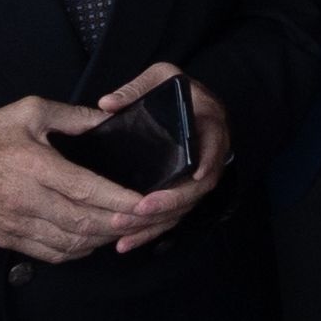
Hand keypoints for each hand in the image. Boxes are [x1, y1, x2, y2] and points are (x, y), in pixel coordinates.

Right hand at [0, 93, 171, 263]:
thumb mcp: (29, 111)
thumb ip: (72, 116)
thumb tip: (107, 119)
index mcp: (35, 166)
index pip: (87, 189)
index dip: (120, 200)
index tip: (146, 203)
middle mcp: (27, 199)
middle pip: (84, 221)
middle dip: (119, 223)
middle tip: (144, 219)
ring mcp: (18, 224)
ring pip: (71, 242)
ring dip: (102, 239)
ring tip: (124, 229)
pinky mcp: (9, 239)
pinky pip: (51, 254)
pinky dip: (78, 251)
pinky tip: (92, 241)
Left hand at [93, 62, 231, 253]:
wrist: (198, 104)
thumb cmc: (182, 90)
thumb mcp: (165, 77)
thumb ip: (138, 88)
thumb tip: (106, 104)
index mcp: (209, 125)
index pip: (215, 148)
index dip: (207, 163)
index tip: (192, 176)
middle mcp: (209, 157)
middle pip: (195, 190)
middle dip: (168, 203)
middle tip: (138, 211)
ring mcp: (196, 179)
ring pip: (181, 210)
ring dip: (154, 225)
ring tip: (123, 234)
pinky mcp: (183, 193)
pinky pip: (170, 217)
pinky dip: (149, 232)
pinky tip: (125, 243)